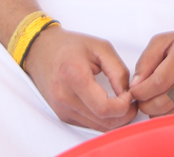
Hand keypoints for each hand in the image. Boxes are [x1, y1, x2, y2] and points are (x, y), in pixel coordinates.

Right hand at [22, 26, 137, 131]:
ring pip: (98, 127)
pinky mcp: (62, 115)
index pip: (104, 108)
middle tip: (132, 102)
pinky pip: (89, 125)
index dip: (124, 106)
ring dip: (115, 120)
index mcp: (74, 76)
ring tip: (122, 103)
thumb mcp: (100, 48)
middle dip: (124, 115)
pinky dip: (103, 120)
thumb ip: (118, 71)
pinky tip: (108, 106)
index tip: (129, 94)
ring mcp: (62, 109)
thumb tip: (128, 93)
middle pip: (103, 121)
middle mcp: (65, 97)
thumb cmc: (70, 46)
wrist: (41, 50)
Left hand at [130, 29, 173, 116]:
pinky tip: (169, 108)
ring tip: (153, 104)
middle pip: (167, 101)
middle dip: (147, 106)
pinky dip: (173, 118)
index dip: (141, 92)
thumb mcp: (164, 40)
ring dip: (158, 114)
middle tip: (141, 101)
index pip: (159, 81)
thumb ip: (146, 60)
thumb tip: (135, 85)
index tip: (133, 92)